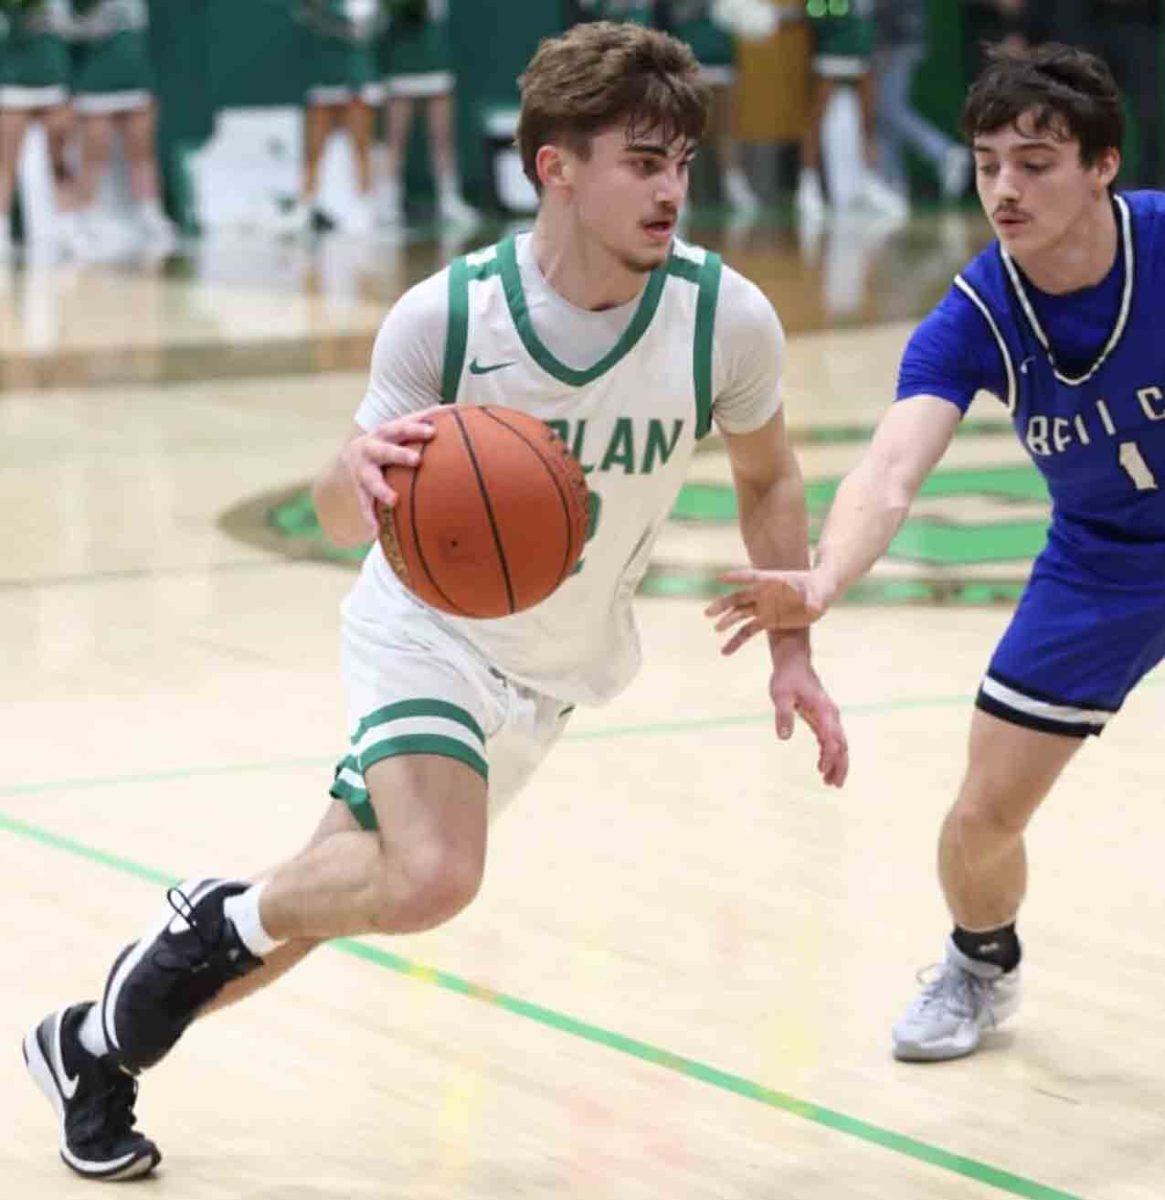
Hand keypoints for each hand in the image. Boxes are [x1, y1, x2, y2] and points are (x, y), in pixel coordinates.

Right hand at [341, 412, 437, 533]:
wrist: (351, 455)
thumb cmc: (390, 441)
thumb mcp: (402, 429)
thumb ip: (427, 419)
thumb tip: (461, 409)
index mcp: (386, 433)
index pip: (402, 428)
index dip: (416, 429)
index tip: (433, 432)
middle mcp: (372, 449)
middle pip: (385, 450)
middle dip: (399, 454)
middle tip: (417, 460)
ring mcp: (364, 470)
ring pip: (371, 479)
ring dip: (382, 489)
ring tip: (394, 500)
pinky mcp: (359, 490)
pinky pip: (364, 504)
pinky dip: (369, 518)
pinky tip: (375, 532)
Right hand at [705, 567, 833, 655]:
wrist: (819, 594)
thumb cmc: (819, 589)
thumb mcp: (819, 594)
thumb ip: (814, 600)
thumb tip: (813, 607)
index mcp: (773, 582)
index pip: (752, 578)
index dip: (737, 578)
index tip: (720, 578)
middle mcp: (763, 594)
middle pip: (738, 598)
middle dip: (723, 604)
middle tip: (708, 613)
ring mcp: (763, 608)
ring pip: (739, 614)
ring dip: (726, 621)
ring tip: (716, 629)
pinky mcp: (766, 621)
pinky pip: (747, 631)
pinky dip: (736, 640)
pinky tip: (725, 651)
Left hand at [770, 645, 848, 787]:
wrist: (794, 662)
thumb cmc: (787, 678)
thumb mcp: (780, 695)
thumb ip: (783, 716)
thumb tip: (783, 737)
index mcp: (824, 710)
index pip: (831, 738)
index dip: (829, 756)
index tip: (821, 770)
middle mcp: (831, 715)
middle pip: (842, 744)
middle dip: (840, 765)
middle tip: (835, 785)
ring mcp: (829, 717)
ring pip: (840, 744)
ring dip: (837, 763)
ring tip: (831, 782)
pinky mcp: (823, 718)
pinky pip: (831, 740)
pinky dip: (829, 754)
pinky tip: (823, 766)